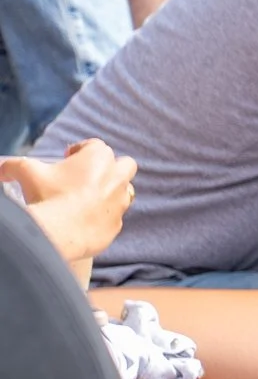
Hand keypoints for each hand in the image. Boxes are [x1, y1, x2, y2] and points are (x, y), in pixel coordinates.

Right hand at [1, 139, 138, 267]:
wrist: (59, 232)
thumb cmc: (47, 196)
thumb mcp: (26, 172)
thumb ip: (14, 165)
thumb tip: (1, 168)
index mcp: (100, 157)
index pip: (94, 146)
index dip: (79, 150)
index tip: (67, 158)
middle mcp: (117, 177)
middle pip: (124, 164)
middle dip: (110, 167)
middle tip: (87, 176)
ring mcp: (121, 202)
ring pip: (124, 191)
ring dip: (110, 192)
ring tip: (86, 199)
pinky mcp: (117, 224)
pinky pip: (113, 217)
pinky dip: (102, 217)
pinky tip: (84, 220)